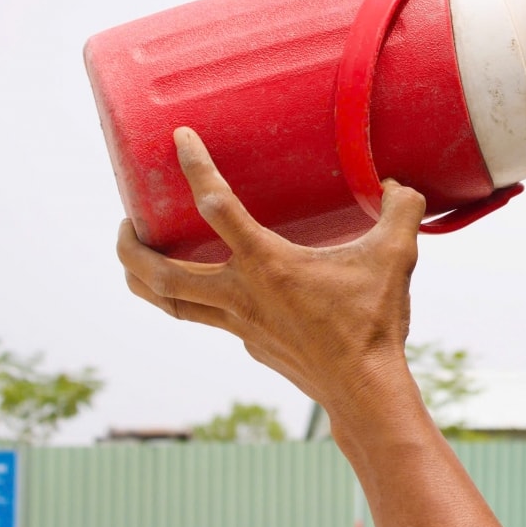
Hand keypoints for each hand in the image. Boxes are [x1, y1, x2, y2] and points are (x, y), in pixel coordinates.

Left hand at [117, 126, 426, 407]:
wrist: (363, 388)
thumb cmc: (374, 323)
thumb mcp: (396, 256)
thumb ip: (400, 211)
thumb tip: (400, 185)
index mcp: (267, 264)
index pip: (217, 206)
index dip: (195, 168)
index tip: (179, 138)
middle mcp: (241, 294)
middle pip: (160, 273)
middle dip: (131, 248)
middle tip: (124, 222)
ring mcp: (240, 324)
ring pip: (171, 303)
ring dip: (143, 280)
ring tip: (136, 259)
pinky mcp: (250, 343)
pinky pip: (210, 318)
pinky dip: (195, 299)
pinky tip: (213, 290)